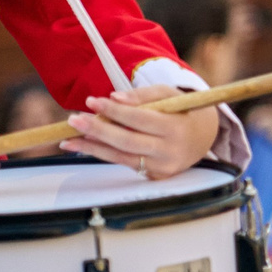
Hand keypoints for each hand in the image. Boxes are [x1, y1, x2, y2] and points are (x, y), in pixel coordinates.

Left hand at [67, 85, 219, 178]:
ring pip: (121, 157)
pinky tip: (86, 147)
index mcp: (176, 127)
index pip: (140, 118)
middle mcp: (170, 150)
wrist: (202, 136)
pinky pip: (124, 164)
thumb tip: (114, 98)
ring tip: (69, 139)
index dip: (115, 111)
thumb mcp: (169, 94)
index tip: (92, 102)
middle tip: (74, 120)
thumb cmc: (181, 112)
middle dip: (97, 130)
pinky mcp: (155, 177)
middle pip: (127, 141)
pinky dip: (104, 154)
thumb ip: (142, 95)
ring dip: (92, 147)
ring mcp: (162, 167)